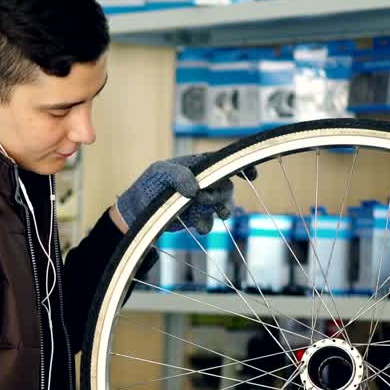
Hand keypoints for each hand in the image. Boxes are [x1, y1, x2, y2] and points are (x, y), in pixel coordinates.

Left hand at [115, 155, 254, 233]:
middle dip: (220, 194)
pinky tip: (199, 227)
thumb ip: (178, 175)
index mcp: (197, 165)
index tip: (252, 175)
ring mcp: (202, 200)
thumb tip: (196, 189)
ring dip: (223, 209)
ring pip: (223, 204)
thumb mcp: (160, 173)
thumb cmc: (148, 185)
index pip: (222, 162)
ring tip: (219, 215)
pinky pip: (210, 220)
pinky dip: (207, 223)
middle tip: (204, 200)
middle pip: (226, 186)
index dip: (240, 166)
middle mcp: (204, 182)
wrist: (137, 211)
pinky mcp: (197, 217)